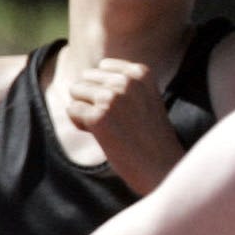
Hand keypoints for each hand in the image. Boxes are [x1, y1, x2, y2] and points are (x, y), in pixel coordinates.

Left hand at [65, 58, 183, 194]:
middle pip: (86, 77)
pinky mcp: (98, 117)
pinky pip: (72, 111)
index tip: (126, 108)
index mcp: (141, 72)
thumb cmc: (152, 137)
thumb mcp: (145, 98)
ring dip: (86, 110)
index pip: (103, 66)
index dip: (107, 88)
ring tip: (111, 127)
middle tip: (118, 120)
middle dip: (94, 98)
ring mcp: (112, 98)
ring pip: (76, 91)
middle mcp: (126, 81)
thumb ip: (122, 82)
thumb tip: (84, 74)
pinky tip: (103, 136)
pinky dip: (81, 124)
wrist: (162, 168)